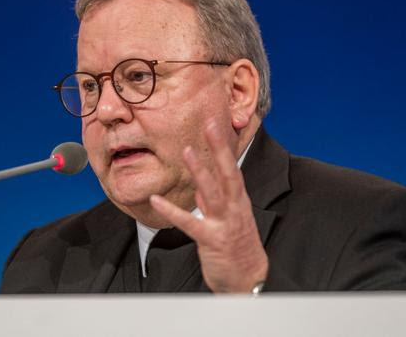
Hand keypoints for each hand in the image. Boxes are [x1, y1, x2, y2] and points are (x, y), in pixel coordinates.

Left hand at [149, 121, 267, 292]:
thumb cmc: (238, 248)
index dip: (223, 147)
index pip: (230, 168)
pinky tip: (156, 200)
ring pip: (212, 192)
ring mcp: (224, 223)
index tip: (215, 124)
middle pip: (228, 173)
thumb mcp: (228, 220)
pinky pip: (190, 223)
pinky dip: (171, 211)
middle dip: (220, 149)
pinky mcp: (211, 240)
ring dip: (200, 171)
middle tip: (211, 125)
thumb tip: (200, 185)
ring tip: (186, 151)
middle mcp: (235, 208)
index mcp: (238, 201)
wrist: (249, 280)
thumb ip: (214, 202)